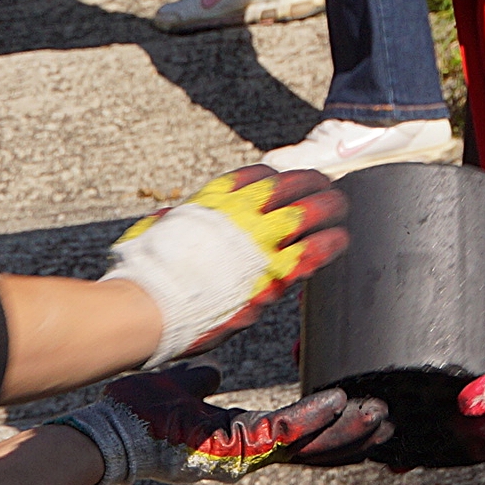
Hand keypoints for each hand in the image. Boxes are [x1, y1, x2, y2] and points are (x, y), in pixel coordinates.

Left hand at [53, 364, 391, 484]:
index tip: (361, 412)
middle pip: (314, 451)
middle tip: (387, 421)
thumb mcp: (179, 393)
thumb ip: (200, 385)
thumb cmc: (140, 416)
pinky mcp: (234, 449)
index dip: (331, 430)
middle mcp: (248, 451)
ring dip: (344, 432)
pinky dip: (313, 419)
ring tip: (375, 415)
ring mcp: (243, 454)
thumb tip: (213, 374)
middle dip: (353, 438)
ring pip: (307, 447)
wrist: (114, 433)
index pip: (297, 437)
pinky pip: (282, 435)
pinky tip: (337, 403)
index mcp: (240, 437)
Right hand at [104, 164, 347, 366]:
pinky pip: (311, 253)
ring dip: (327, 206)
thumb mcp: (153, 233)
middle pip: (288, 187)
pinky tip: (340, 239)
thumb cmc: (144, 275)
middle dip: (309, 183)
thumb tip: (166, 217)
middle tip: (324, 183)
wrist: (149, 307)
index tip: (284, 179)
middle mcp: (240, 215)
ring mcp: (258, 243)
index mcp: (212, 202)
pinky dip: (328, 243)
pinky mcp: (270, 277)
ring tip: (340, 204)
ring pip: (307, 214)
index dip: (275, 176)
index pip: (254, 177)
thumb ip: (169, 223)